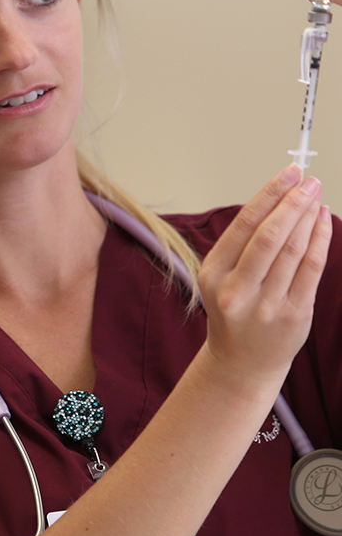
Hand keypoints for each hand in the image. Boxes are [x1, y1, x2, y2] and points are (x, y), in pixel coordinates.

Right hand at [197, 164, 330, 384]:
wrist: (241, 362)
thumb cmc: (233, 310)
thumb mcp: (221, 278)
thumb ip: (242, 245)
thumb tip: (276, 199)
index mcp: (213, 275)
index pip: (244, 226)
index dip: (270, 195)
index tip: (289, 173)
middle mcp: (236, 291)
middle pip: (270, 237)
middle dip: (293, 203)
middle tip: (308, 180)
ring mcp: (266, 305)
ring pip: (294, 250)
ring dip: (308, 217)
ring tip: (316, 196)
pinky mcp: (294, 315)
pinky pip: (312, 269)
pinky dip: (320, 240)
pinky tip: (322, 222)